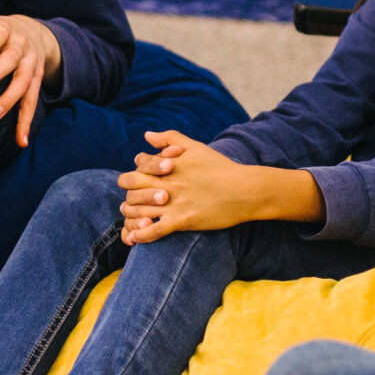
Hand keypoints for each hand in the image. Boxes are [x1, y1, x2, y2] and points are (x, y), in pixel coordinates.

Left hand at [0, 10, 62, 147]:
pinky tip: (21, 141)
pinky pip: (32, 101)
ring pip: (24, 82)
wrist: (32, 32)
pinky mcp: (36, 81)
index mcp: (3, 29)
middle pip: (11, 59)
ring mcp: (31, 64)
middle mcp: (20, 46)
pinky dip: (26, 122)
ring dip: (10, 99)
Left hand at [117, 131, 320, 244]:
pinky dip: (141, 235)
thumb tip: (146, 135)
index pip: (138, 166)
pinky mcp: (182, 220)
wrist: (245, 190)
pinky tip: (136, 238)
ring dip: (130, 216)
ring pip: (137, 209)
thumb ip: (169, 138)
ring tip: (133, 220)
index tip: (140, 181)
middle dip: (129, 193)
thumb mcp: (195, 147)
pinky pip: (153, 230)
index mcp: (168, 164)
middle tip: (132, 201)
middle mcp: (167, 182)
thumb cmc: (220, 167)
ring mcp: (174, 202)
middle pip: (132, 186)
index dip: (136, 173)